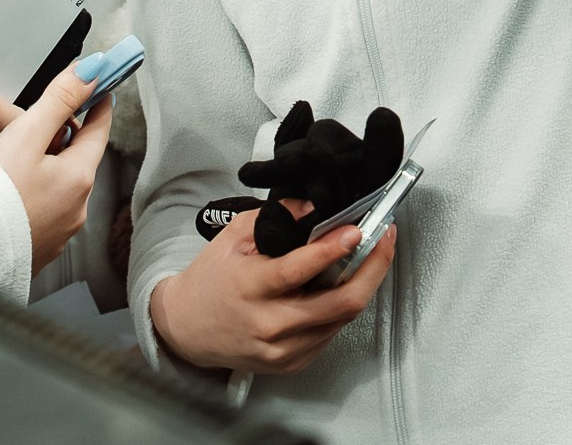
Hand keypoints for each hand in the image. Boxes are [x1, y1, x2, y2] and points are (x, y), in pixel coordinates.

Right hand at [0, 68, 112, 274]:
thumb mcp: (26, 135)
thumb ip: (59, 100)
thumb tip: (91, 72)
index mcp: (79, 178)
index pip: (98, 130)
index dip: (96, 104)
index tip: (98, 87)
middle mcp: (75, 207)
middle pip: (66, 152)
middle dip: (43, 128)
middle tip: (11, 113)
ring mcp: (55, 230)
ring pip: (48, 178)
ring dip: (29, 157)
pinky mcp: (34, 244)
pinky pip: (35, 202)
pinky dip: (22, 185)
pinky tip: (0, 184)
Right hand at [150, 206, 397, 374]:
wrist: (186, 329)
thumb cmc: (210, 279)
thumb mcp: (233, 237)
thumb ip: (276, 218)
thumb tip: (316, 207)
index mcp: (250, 288)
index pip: (298, 270)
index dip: (332, 249)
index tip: (358, 229)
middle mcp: (270, 324)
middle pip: (340, 302)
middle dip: (373, 268)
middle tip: (385, 239)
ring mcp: (283, 350)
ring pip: (342, 319)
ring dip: (365, 285)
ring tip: (374, 255)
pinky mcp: (292, 364)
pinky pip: (330, 333)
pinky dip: (343, 307)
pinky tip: (347, 284)